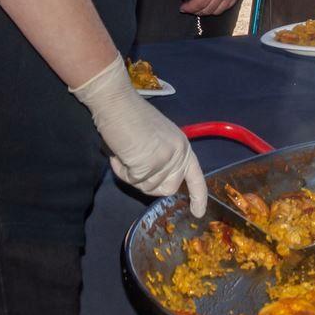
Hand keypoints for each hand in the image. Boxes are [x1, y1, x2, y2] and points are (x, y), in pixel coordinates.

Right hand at [70, 56, 206, 214]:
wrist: (116, 101)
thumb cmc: (130, 116)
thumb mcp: (154, 139)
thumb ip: (161, 158)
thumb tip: (156, 181)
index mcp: (182, 145)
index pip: (195, 175)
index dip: (198, 196)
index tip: (198, 213)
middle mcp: (179, 153)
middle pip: (166, 189)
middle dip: (147, 184)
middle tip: (132, 166)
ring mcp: (165, 159)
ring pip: (146, 187)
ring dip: (130, 174)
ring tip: (125, 151)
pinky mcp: (149, 164)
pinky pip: (131, 181)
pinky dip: (121, 170)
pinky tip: (119, 152)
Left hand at [179, 0, 251, 15]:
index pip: (199, 3)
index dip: (189, 8)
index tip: (183, 7)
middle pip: (208, 9)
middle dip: (196, 11)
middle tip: (190, 8)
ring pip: (218, 10)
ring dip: (207, 11)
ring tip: (200, 7)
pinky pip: (228, 6)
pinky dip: (218, 9)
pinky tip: (212, 4)